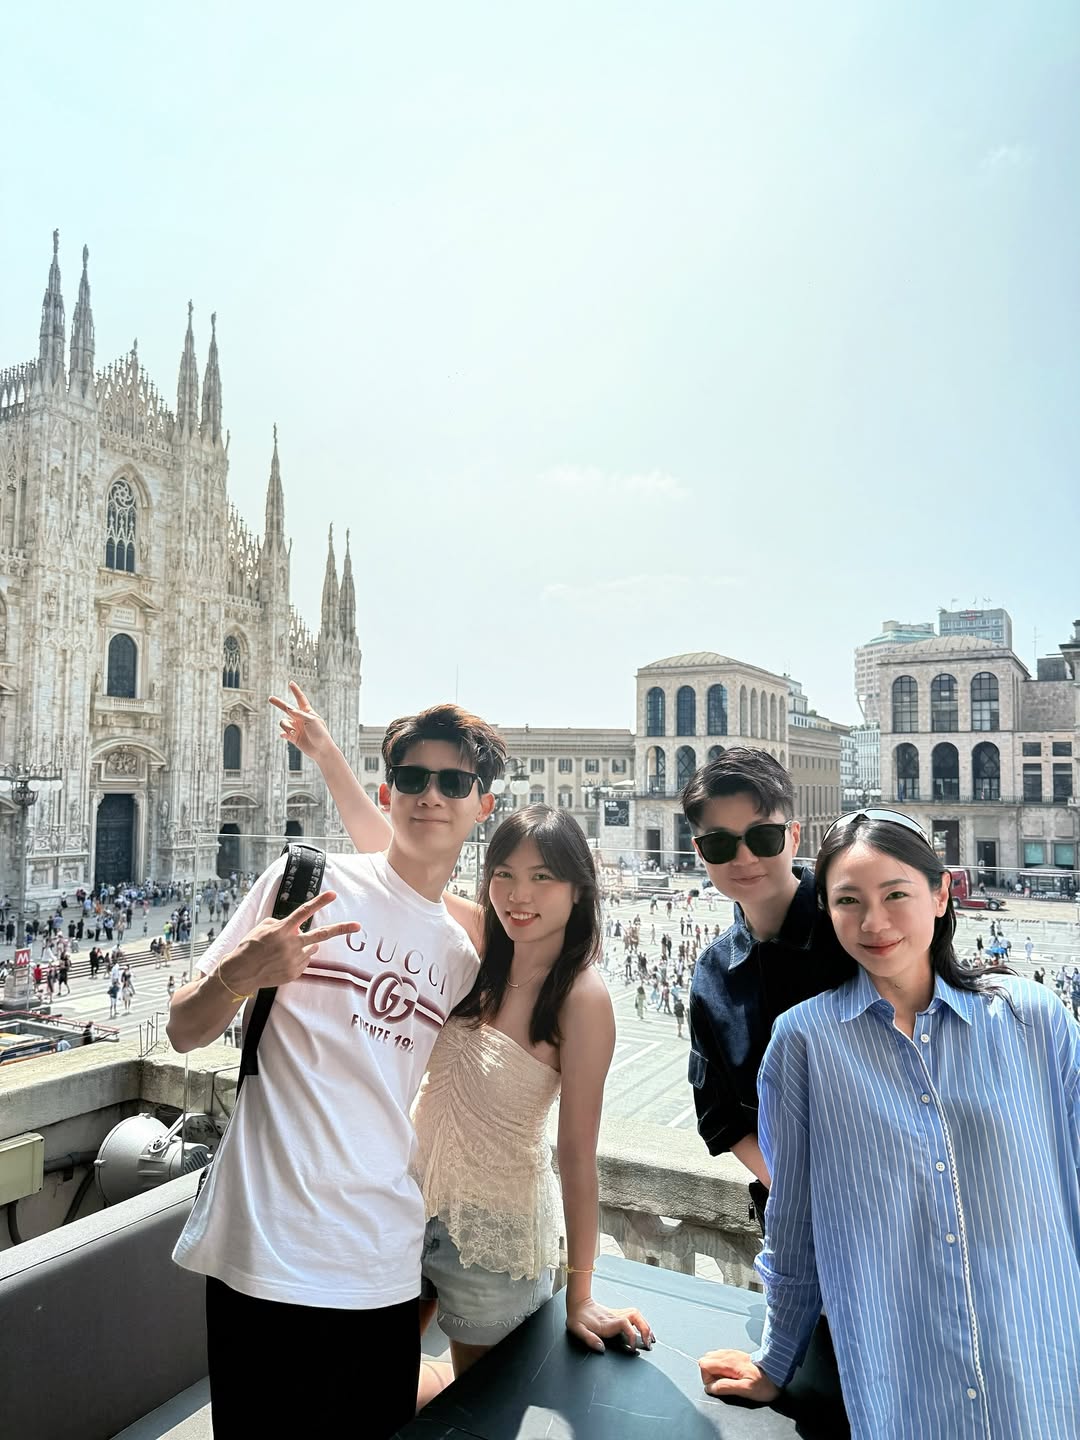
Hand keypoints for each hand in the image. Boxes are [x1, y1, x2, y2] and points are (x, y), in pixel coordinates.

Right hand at [221, 891, 360, 993]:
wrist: (240, 973)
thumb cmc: (249, 947)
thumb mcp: (262, 927)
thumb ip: (282, 923)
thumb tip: (296, 927)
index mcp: (283, 929)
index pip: (304, 912)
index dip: (320, 902)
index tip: (333, 895)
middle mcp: (292, 944)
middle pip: (322, 935)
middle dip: (341, 929)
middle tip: (357, 925)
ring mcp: (295, 960)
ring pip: (311, 948)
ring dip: (304, 946)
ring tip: (285, 951)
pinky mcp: (295, 972)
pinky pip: (304, 961)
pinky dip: (298, 958)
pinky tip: (282, 961)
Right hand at [269, 682, 333, 760]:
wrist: (322, 750)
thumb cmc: (320, 734)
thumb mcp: (311, 721)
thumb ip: (299, 714)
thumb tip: (289, 708)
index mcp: (308, 713)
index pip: (300, 699)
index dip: (295, 691)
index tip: (291, 683)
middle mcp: (300, 719)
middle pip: (287, 708)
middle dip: (278, 703)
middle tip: (270, 698)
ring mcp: (296, 728)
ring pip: (284, 722)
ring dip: (287, 726)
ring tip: (294, 732)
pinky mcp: (293, 738)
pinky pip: (284, 733)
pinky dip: (284, 734)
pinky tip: (285, 735)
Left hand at [566, 1298, 652, 1353]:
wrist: (577, 1304)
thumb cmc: (577, 1318)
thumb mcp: (577, 1330)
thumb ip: (589, 1339)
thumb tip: (601, 1348)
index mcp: (606, 1322)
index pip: (625, 1324)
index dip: (631, 1335)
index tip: (632, 1348)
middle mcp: (614, 1317)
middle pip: (635, 1316)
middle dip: (645, 1329)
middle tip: (649, 1343)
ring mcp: (617, 1314)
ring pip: (636, 1315)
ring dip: (646, 1325)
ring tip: (651, 1338)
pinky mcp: (618, 1315)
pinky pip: (633, 1316)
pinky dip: (642, 1323)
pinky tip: (644, 1331)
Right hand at [698, 1348, 779, 1402]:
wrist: (779, 1371)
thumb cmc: (765, 1383)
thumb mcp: (745, 1389)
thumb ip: (726, 1387)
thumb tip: (710, 1388)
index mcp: (728, 1362)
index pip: (704, 1364)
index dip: (707, 1379)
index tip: (718, 1387)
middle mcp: (728, 1355)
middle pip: (706, 1360)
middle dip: (710, 1374)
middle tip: (723, 1384)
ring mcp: (733, 1354)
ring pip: (713, 1358)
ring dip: (716, 1371)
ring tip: (728, 1380)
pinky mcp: (738, 1356)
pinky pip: (722, 1358)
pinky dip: (722, 1367)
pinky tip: (733, 1375)